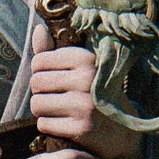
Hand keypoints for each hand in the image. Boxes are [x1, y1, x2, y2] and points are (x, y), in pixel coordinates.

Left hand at [29, 43, 143, 158]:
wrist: (123, 129)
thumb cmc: (95, 93)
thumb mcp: (81, 67)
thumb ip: (54, 50)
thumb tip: (38, 29)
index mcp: (85, 59)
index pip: (39, 61)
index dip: (41, 72)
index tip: (56, 80)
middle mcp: (86, 79)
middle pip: (36, 83)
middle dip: (40, 92)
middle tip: (56, 98)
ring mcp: (84, 105)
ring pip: (37, 104)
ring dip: (42, 110)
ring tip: (59, 110)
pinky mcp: (80, 128)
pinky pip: (43, 124)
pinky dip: (49, 126)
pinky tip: (64, 124)